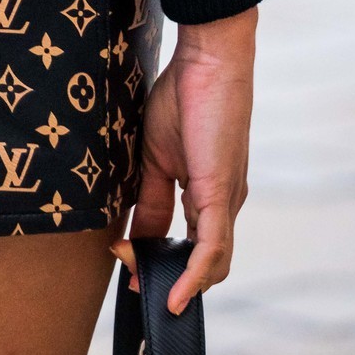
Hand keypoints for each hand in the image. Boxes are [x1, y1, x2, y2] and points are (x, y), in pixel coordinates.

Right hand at [112, 6, 256, 315]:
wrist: (208, 60)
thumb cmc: (184, 97)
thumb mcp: (154, 157)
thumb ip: (148, 199)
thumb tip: (131, 237)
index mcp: (207, 195)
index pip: (184, 245)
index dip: (156, 262)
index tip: (128, 269)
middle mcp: (223, 204)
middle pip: (201, 263)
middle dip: (165, 278)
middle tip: (132, 280)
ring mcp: (226, 202)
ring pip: (211, 264)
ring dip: (176, 282)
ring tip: (143, 284)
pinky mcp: (221, 194)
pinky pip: (211, 248)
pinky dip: (193, 276)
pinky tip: (174, 293)